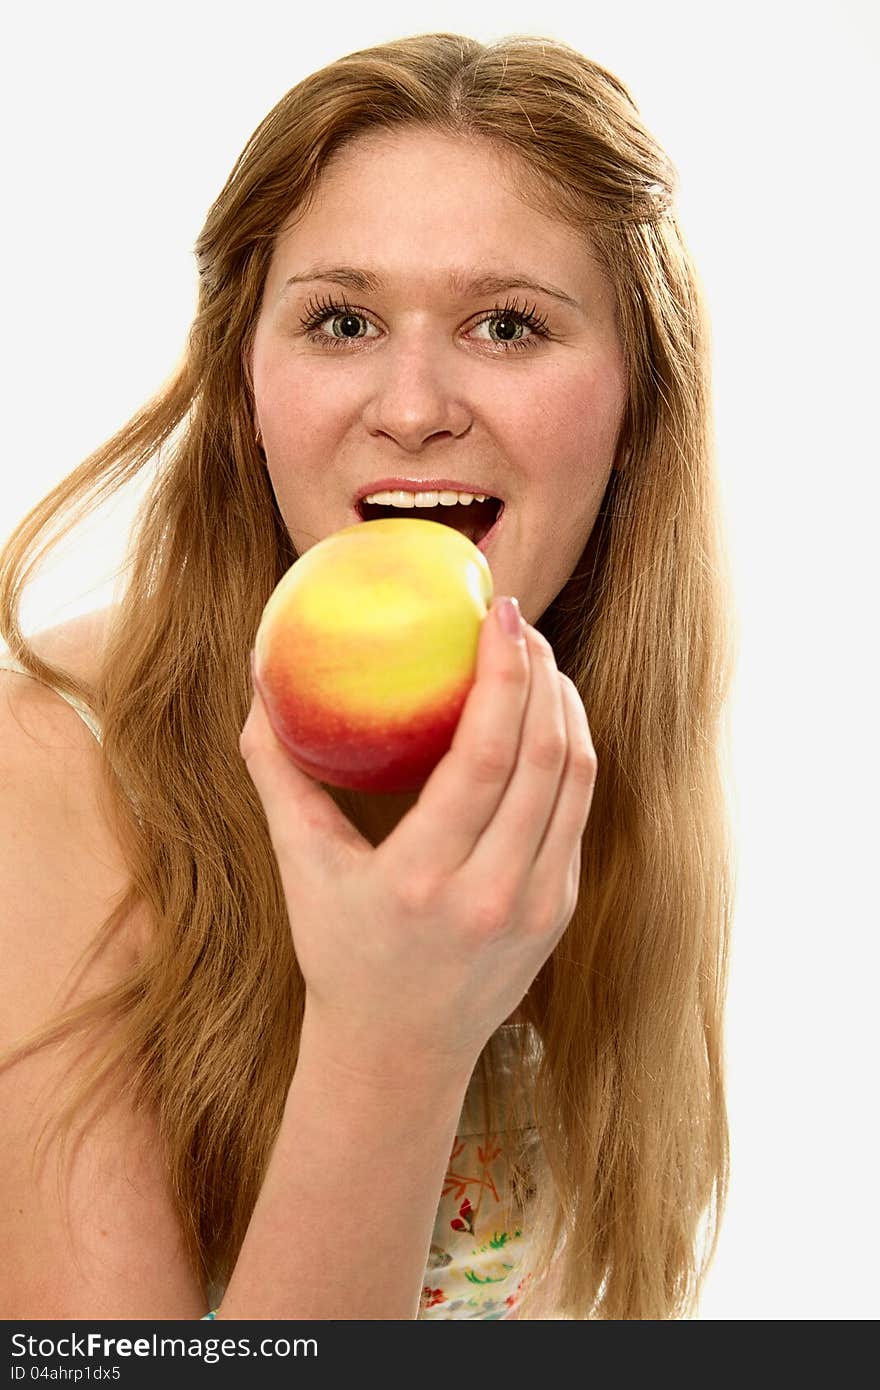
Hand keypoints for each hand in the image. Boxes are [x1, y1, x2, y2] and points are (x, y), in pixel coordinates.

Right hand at [239, 596, 597, 1078]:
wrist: (399, 1051)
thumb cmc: (340, 950)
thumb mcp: (298, 864)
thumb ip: (277, 774)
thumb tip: (256, 685)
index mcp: (423, 880)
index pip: (485, 757)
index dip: (504, 675)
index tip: (499, 613)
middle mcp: (493, 894)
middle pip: (545, 756)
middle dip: (542, 672)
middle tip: (517, 621)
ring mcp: (539, 906)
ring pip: (577, 779)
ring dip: (564, 706)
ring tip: (537, 660)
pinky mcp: (563, 909)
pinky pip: (577, 810)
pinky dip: (567, 752)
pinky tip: (543, 721)